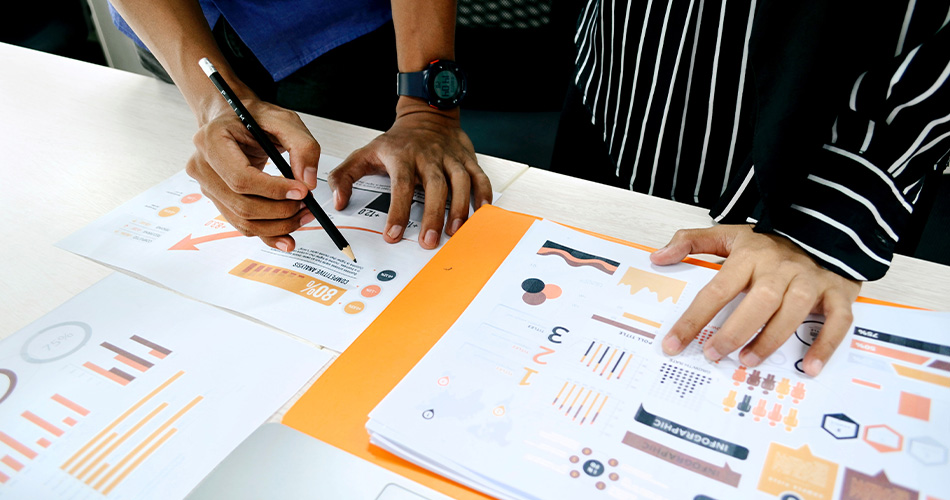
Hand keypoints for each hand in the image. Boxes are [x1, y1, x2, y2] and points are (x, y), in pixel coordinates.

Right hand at [186, 96, 321, 251]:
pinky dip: (267, 234)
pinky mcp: (218, 200)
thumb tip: (307, 182)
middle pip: (242, 204)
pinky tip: (288, 237)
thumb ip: (303, 147)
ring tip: (303, 215)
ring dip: (278, 225)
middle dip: (280, 211)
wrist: (234, 120)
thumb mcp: (285, 120)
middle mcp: (202, 166)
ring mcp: (207, 186)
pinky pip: (242, 225)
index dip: (273, 190)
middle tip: (307, 205)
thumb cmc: (256, 117)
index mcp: (212, 140)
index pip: (241, 178)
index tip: (301, 191)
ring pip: (242, 220)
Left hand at [327, 99, 492, 248]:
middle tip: (429, 241)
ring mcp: (450, 157)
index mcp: (402, 156)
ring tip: (455, 231)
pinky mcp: (467, 158)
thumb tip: (338, 202)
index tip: (394, 234)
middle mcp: (428, 156)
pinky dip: (483, 194)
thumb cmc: (396, 141)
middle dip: (433, 215)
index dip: (398, 211)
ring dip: (459, 207)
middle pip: (434, 186)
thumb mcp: (364, 153)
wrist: (425, 115)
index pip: (400, 185)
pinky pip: (479, 176)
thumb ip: (345, 177)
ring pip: (460, 181)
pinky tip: (481, 212)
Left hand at [651, 225, 860, 375]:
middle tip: (714, 354)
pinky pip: (837, 320)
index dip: (693, 319)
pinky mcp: (838, 292)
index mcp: (751, 256)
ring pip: (794, 311)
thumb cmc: (771, 241)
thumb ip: (691, 242)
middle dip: (735, 331)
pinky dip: (826, 344)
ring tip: (748, 361)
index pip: (716, 290)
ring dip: (771, 339)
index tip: (673, 343)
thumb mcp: (729, 234)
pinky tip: (810, 366)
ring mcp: (811, 280)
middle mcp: (781, 268)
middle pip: (758, 301)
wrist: (824, 226)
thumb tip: (658, 257)